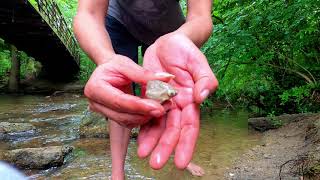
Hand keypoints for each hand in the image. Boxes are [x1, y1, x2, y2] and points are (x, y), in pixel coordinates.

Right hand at [85, 54, 173, 127]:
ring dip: (145, 117)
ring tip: (162, 108)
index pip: (119, 101)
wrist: (106, 70)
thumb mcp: (127, 64)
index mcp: (95, 88)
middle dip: (145, 113)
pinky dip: (142, 118)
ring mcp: (103, 112)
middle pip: (123, 115)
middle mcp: (96, 104)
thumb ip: (145, 73)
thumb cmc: (114, 65)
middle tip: (164, 108)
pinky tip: (153, 110)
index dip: (139, 106)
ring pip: (126, 121)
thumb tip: (167, 78)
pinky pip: (128, 122)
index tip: (158, 107)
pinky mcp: (112, 117)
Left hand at [137, 33, 217, 168]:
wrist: (168, 43)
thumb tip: (203, 97)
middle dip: (166, 147)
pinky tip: (137, 139)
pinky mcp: (151, 98)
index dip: (186, 144)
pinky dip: (143, 127)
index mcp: (192, 99)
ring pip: (158, 126)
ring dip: (152, 141)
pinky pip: (146, 115)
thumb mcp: (197, 60)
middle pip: (173, 131)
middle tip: (156, 164)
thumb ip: (204, 78)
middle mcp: (178, 105)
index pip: (190, 126)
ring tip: (142, 155)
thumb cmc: (186, 50)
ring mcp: (164, 103)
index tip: (181, 162)